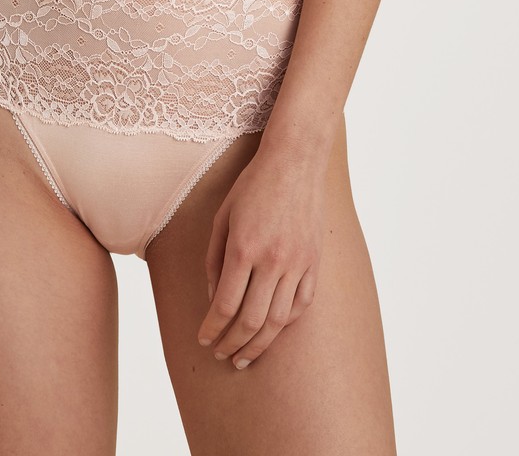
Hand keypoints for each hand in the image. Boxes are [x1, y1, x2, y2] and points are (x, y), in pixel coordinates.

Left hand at [196, 143, 324, 369]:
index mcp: (243, 248)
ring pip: (278, 320)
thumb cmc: (252, 185)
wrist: (295, 161)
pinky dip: (285, 323)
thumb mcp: (222, 216)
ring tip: (245, 356)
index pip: (225, 305)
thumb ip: (215, 259)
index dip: (212, 329)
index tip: (203, 340)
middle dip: (233, 345)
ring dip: (259, 344)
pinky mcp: (314, 262)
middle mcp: (272, 260)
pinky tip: (271, 330)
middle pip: (251, 321)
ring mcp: (297, 263)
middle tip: (222, 357)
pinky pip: (301, 304)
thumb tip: (215, 298)